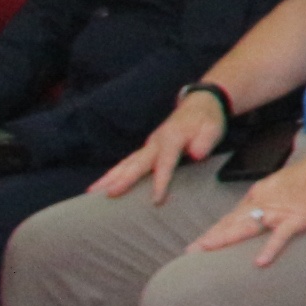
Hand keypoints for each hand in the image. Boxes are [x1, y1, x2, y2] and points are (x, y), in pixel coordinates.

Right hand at [95, 85, 231, 204]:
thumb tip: (197, 154)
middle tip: (109, 194)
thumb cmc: (207, 120)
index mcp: (172, 138)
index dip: (160, 181)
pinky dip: (112, 175)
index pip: (165, 162)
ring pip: (125, 163)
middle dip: (122, 179)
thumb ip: (205, 141)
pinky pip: (126, 164)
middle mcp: (155, 142)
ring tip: (92, 193)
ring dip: (109, 177)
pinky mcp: (146, 151)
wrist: (200, 104)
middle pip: (136, 163)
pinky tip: (100, 187)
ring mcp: (148, 146)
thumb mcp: (213, 128)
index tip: (156, 200)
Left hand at [188, 146, 305, 266]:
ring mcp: (280, 210)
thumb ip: (266, 198)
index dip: (214, 230)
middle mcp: (264, 202)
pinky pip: (281, 236)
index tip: (198, 244)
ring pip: (248, 227)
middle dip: (211, 237)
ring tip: (209, 250)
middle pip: (232, 222)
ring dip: (227, 239)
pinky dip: (270, 249)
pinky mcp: (298, 218)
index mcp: (259, 194)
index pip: (231, 216)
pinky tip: (259, 262)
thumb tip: (254, 211)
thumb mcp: (281, 184)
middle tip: (190, 251)